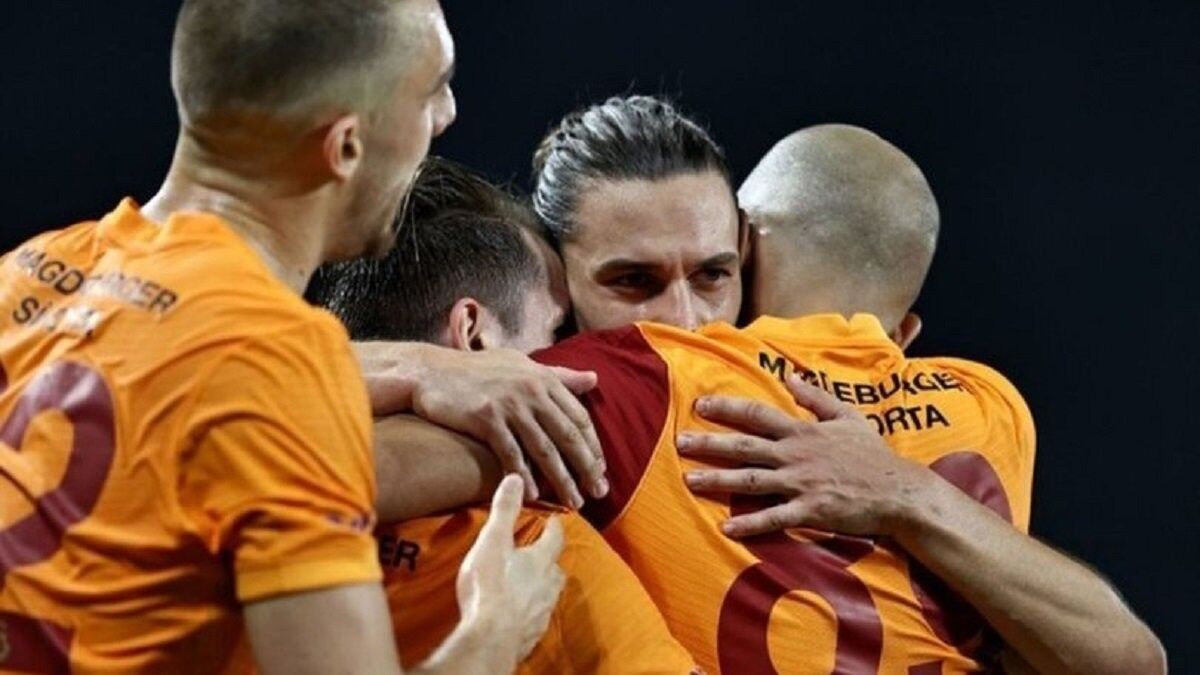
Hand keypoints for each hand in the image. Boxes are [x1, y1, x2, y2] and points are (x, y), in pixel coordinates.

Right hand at [356, 341, 607, 506]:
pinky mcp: (486, 419)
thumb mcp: (522, 364)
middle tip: (598, 493)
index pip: (580, 417)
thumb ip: (559, 375)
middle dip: (587, 467)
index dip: (593, 446)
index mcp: (544, 378)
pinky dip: (524, 476)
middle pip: (569, 436)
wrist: (430, 371)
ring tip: (573, 502)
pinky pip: (511, 453)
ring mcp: (509, 405)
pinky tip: (533, 496)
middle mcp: (532, 391)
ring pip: (545, 449)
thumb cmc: (478, 370)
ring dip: (562, 479)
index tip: (601, 470)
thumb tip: (594, 378)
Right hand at [457, 475, 566, 663]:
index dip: (554, 526)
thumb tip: (515, 478)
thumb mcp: (493, 540)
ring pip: (548, 595)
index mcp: (541, 561)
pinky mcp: (531, 635)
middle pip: (555, 569)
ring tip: (528, 583)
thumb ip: (505, 510)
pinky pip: (535, 618)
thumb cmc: (490, 587)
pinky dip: (529, 612)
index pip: (555, 537)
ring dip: (540, 587)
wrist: (490, 640)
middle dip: (549, 559)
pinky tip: (518, 613)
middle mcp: (548, 586)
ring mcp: (541, 612)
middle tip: (539, 553)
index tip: (554, 519)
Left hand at [678, 375, 935, 537]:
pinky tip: (726, 528)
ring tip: (689, 480)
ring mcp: (800, 483)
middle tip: (679, 441)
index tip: (700, 405)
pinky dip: (750, 524)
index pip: (757, 414)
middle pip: (744, 446)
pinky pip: (774, 517)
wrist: (898, 491)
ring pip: (751, 480)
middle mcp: (795, 455)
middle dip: (709, 443)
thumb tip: (790, 376)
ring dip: (718, 480)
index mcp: (802, 432)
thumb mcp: (848, 416)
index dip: (727, 408)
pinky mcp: (810, 510)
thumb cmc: (872, 455)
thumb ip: (816, 397)